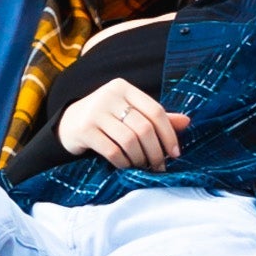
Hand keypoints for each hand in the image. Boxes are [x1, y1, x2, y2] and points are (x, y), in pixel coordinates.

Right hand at [57, 81, 188, 169]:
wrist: (68, 123)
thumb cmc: (106, 118)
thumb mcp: (130, 112)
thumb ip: (156, 117)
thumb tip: (187, 122)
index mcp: (124, 88)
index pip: (155, 111)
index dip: (169, 134)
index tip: (175, 153)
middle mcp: (109, 96)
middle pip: (144, 128)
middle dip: (156, 151)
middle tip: (160, 166)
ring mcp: (95, 112)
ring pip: (129, 141)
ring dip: (140, 159)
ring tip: (143, 166)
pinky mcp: (84, 130)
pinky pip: (112, 151)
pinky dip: (124, 162)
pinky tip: (127, 166)